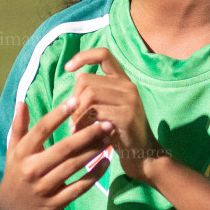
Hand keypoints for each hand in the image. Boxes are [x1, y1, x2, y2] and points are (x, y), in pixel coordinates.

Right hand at [0, 98, 112, 209]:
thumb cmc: (15, 173)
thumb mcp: (12, 150)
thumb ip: (19, 126)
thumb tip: (21, 102)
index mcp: (22, 153)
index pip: (42, 129)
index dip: (59, 114)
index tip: (76, 100)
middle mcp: (32, 169)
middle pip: (64, 148)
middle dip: (86, 134)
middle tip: (105, 122)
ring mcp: (44, 187)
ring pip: (73, 166)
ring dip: (93, 151)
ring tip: (109, 138)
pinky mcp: (55, 203)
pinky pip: (79, 187)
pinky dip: (94, 175)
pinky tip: (106, 162)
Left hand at [64, 48, 166, 184]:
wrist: (142, 154)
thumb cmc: (119, 132)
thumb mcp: (107, 107)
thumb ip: (95, 91)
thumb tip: (76, 76)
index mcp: (122, 80)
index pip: (103, 54)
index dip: (83, 56)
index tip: (67, 68)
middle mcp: (128, 86)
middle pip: (87, 80)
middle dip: (73, 99)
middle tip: (72, 118)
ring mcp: (130, 100)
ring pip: (89, 95)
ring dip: (76, 113)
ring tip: (75, 127)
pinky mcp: (127, 115)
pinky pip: (96, 112)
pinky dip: (84, 123)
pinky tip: (83, 133)